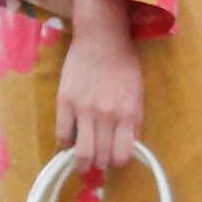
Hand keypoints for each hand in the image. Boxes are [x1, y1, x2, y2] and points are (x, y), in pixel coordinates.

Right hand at [54, 0, 147, 191]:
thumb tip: (128, 144)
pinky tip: (68, 144)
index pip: (123, 154)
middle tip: (97, 164)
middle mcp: (107, 115)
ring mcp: (84, 109)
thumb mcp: (138, 92)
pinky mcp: (65, 102)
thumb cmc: (124, 63)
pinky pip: (62, 133)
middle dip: (100, 164)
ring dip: (82, 162)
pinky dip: (65, 144)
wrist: (102, 38)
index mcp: (128, 113)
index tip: (115, 160)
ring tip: (82, 163)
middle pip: (102, 156)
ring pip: (82, 151)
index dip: (118, 162)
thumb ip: (134, 119)